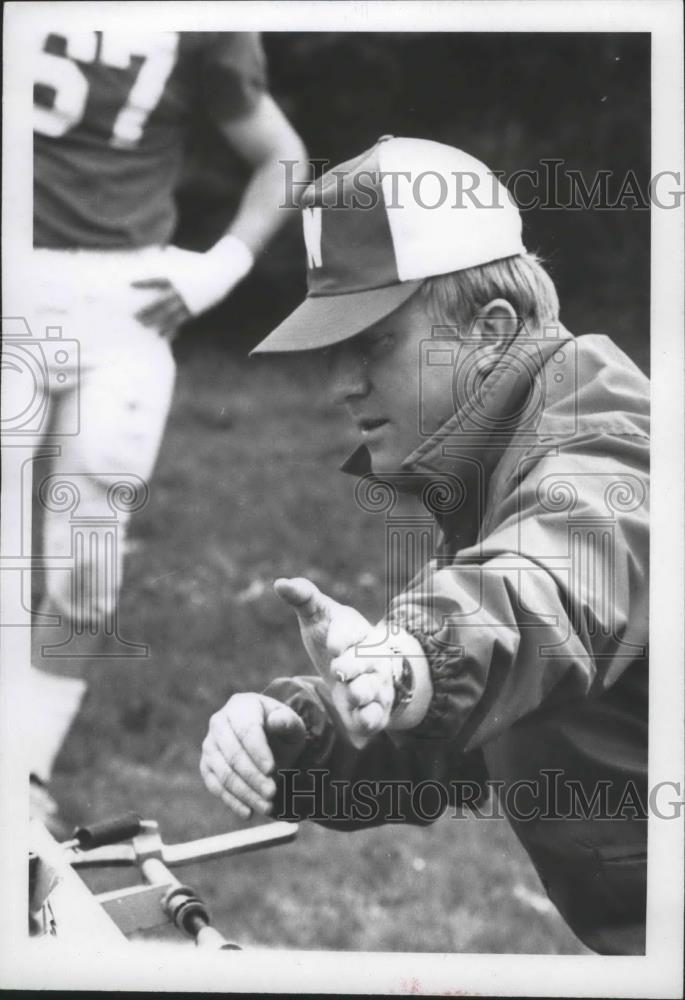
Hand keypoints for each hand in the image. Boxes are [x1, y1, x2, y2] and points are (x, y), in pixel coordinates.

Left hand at [132, 277, 190, 339]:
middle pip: (161, 302)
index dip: (144, 283)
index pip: (157, 281)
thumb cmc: (196, 276)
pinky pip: (179, 322)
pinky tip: (163, 336)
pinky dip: (171, 330)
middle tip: (135, 316)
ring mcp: (186, 303)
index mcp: (177, 280)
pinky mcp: (192, 312)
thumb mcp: (183, 274)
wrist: (216, 279)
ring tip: (144, 326)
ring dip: (156, 321)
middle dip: (148, 310)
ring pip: (169, 315)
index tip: (130, 284)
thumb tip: (153, 279)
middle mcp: (180, 292)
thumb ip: (170, 280)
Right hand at [201, 693, 305, 819]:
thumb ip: (287, 722)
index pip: (246, 729)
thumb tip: (276, 721)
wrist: (269, 740)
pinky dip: (231, 800)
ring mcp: (210, 744)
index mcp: (241, 705)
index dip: (258, 751)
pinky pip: (215, 785)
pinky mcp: (206, 765)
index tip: (272, 769)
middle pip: (232, 753)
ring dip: (244, 792)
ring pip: (223, 772)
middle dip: (252, 776)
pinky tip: (248, 812)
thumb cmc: (281, 730)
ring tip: (267, 807)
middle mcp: (219, 722)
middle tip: (272, 793)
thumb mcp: (292, 725)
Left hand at [275, 577, 394, 748]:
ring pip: (372, 689)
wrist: (361, 666)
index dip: (343, 638)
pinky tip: (359, 720)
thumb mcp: (319, 615)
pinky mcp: (375, 710)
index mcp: (356, 629)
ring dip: (361, 692)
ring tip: (350, 693)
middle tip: (340, 670)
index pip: (352, 631)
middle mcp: (370, 657)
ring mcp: (375, 684)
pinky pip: (376, 717)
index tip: (333, 646)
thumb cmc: (333, 635)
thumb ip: (303, 597)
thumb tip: (279, 583)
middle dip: (353, 666)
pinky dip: (369, 719)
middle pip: (366, 661)